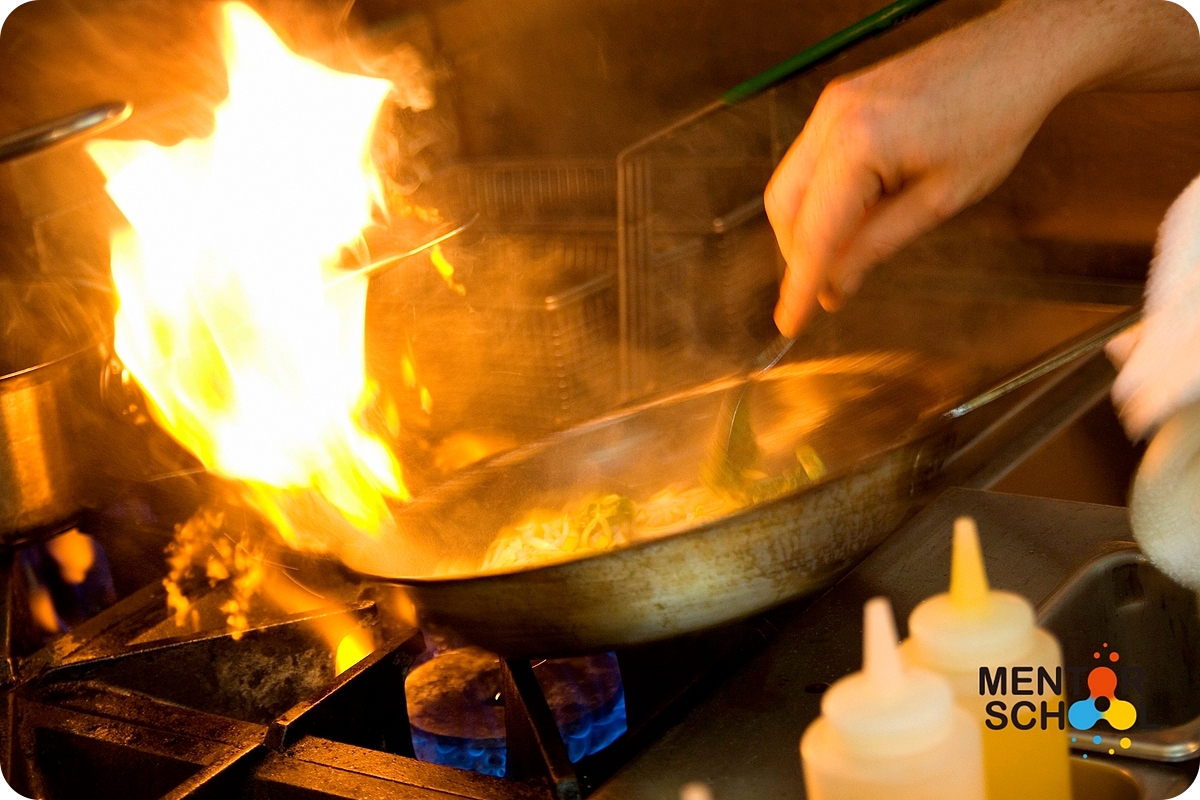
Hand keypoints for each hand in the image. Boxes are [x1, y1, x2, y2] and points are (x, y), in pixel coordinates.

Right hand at [765, 0, 1199, 336]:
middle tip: (830, 291)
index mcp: (858, 143)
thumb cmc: (996, 119)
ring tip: (849, 254)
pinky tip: (854, 215)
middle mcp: (832, 118)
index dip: (799, 284)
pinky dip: (820, 198)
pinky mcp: (838, 100)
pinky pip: (808, 161)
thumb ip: (877, 244)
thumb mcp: (940, 200)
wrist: (1018, 53)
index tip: (789, 324)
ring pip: (790, 185)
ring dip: (807, 227)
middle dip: (799, 255)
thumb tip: (836, 286)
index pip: (813, 232)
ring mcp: (830, 104)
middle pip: (784, 208)